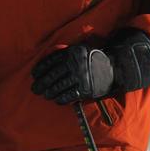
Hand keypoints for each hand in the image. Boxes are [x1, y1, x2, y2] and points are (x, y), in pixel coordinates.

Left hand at [30, 30, 149, 104]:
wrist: (115, 67)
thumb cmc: (94, 58)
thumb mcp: (80, 50)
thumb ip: (65, 55)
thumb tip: (46, 64)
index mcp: (72, 53)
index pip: (51, 61)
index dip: (41, 69)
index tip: (34, 74)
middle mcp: (75, 64)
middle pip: (53, 75)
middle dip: (42, 82)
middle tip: (34, 88)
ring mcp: (81, 77)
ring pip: (60, 86)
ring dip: (49, 92)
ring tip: (43, 94)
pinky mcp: (86, 89)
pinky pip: (70, 95)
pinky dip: (61, 98)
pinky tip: (56, 100)